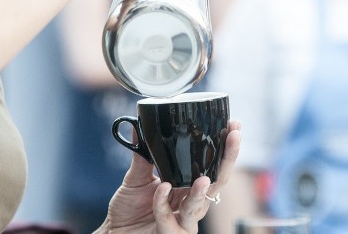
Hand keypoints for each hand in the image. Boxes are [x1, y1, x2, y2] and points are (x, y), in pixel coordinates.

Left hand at [96, 121, 240, 233]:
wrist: (114, 232)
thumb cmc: (129, 209)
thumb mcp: (136, 177)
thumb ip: (142, 155)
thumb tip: (140, 127)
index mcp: (188, 185)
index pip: (212, 164)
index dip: (224, 147)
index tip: (233, 125)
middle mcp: (191, 202)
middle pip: (217, 182)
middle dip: (228, 160)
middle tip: (233, 138)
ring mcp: (184, 220)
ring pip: (199, 206)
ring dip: (200, 193)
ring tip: (203, 180)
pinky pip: (170, 219)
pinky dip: (164, 203)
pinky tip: (161, 189)